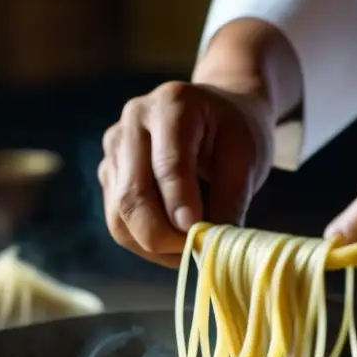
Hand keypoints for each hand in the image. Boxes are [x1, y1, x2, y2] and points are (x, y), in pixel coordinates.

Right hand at [99, 81, 274, 266]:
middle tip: (197, 251)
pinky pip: (118, 222)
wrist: (216, 114)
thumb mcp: (247, 158)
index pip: (168, 164)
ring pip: (119, 216)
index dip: (180, 204)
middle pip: (133, 195)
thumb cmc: (235, 133)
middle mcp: (133, 121)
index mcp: (172, 104)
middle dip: (164, 236)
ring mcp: (114, 147)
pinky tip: (174, 242)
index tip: (198, 234)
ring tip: (189, 248)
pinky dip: (145, 243)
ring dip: (154, 246)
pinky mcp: (109, 173)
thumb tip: (208, 245)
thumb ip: (230, 199)